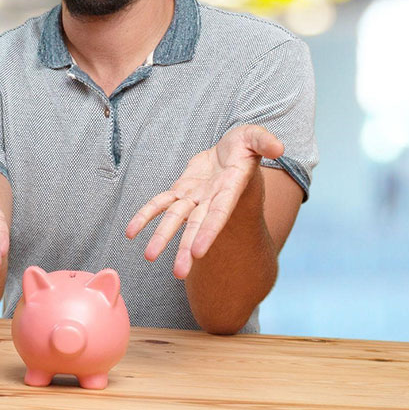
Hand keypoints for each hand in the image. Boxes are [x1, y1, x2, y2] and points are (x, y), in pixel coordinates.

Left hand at [126, 125, 283, 277]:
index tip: (198, 251)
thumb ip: (264, 142)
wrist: (230, 151)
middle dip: (186, 248)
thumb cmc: (245, 145)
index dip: (209, 231)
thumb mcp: (255, 137)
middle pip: (196, 224)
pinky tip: (130, 232)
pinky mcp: (181, 191)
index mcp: (230, 188)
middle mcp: (211, 198)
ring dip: (162, 237)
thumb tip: (278, 147)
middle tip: (179, 272)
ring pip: (175, 218)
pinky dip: (145, 215)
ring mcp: (194, 197)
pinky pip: (159, 204)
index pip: (219, 212)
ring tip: (148, 257)